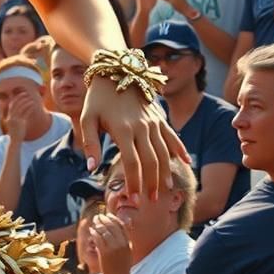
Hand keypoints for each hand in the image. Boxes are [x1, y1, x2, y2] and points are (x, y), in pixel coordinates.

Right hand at [6, 94, 36, 139]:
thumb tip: (22, 112)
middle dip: (21, 98)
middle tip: (26, 94)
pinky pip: (25, 113)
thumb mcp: (15, 124)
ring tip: (31, 99)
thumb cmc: (16, 133)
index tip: (21, 94)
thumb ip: (17, 117)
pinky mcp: (20, 123)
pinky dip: (29, 108)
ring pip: (21, 108)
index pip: (12, 105)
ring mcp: (15, 120)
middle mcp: (11, 117)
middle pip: (16, 104)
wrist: (15, 141)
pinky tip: (33, 106)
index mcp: (9, 116)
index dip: (16, 99)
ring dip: (26, 102)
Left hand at [79, 75, 187, 200]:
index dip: (134, 182)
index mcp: (123, 129)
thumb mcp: (87, 119)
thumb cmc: (97, 99)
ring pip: (164, 152)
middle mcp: (142, 127)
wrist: (114, 72)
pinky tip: (187, 163)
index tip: (134, 198)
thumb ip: (90, 144)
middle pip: (152, 161)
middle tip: (151, 201)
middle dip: (152, 183)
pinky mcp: (160, 117)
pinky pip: (173, 136)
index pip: (132, 163)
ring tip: (166, 190)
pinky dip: (180, 150)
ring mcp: (154, 122)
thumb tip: (92, 169)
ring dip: (166, 173)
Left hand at [90, 212, 133, 273]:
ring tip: (94, 222)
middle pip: (111, 226)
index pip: (121, 226)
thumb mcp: (127, 251)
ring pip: (103, 230)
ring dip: (98, 224)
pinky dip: (94, 232)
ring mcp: (113, 248)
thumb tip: (118, 227)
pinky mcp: (104, 252)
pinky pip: (98, 238)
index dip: (113, 218)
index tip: (108, 215)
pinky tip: (92, 230)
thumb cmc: (122, 265)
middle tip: (98, 216)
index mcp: (128, 243)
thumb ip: (124, 240)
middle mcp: (121, 244)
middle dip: (104, 219)